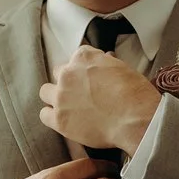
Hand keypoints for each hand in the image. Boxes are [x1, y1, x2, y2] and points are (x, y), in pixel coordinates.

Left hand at [39, 45, 159, 151]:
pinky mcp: (59, 119)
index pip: (75, 58)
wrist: (134, 118)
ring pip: (46, 92)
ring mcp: (61, 96)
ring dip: (55, 97)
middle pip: (59, 74)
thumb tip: (104, 60)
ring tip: (69, 108)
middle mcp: (68, 73)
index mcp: (83, 57)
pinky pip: (44, 115)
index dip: (82, 71)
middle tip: (80, 94)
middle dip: (68, 82)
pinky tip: (64, 121)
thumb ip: (105, 63)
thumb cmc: (135, 94)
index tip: (89, 79)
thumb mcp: (122, 68)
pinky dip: (52, 117)